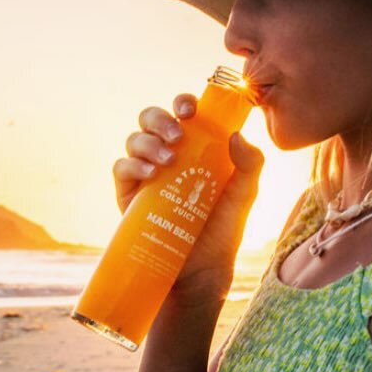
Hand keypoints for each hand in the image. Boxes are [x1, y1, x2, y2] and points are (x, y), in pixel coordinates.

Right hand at [112, 93, 263, 301]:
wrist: (201, 268)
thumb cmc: (223, 228)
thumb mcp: (244, 195)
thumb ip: (250, 164)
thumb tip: (237, 136)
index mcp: (195, 146)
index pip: (184, 113)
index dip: (183, 102)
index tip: (191, 110)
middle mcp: (167, 153)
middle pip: (151, 118)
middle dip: (160, 119)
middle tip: (178, 134)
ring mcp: (146, 172)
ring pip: (135, 139)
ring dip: (148, 142)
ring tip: (168, 160)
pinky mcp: (129, 194)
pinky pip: (121, 168)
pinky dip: (132, 165)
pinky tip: (149, 174)